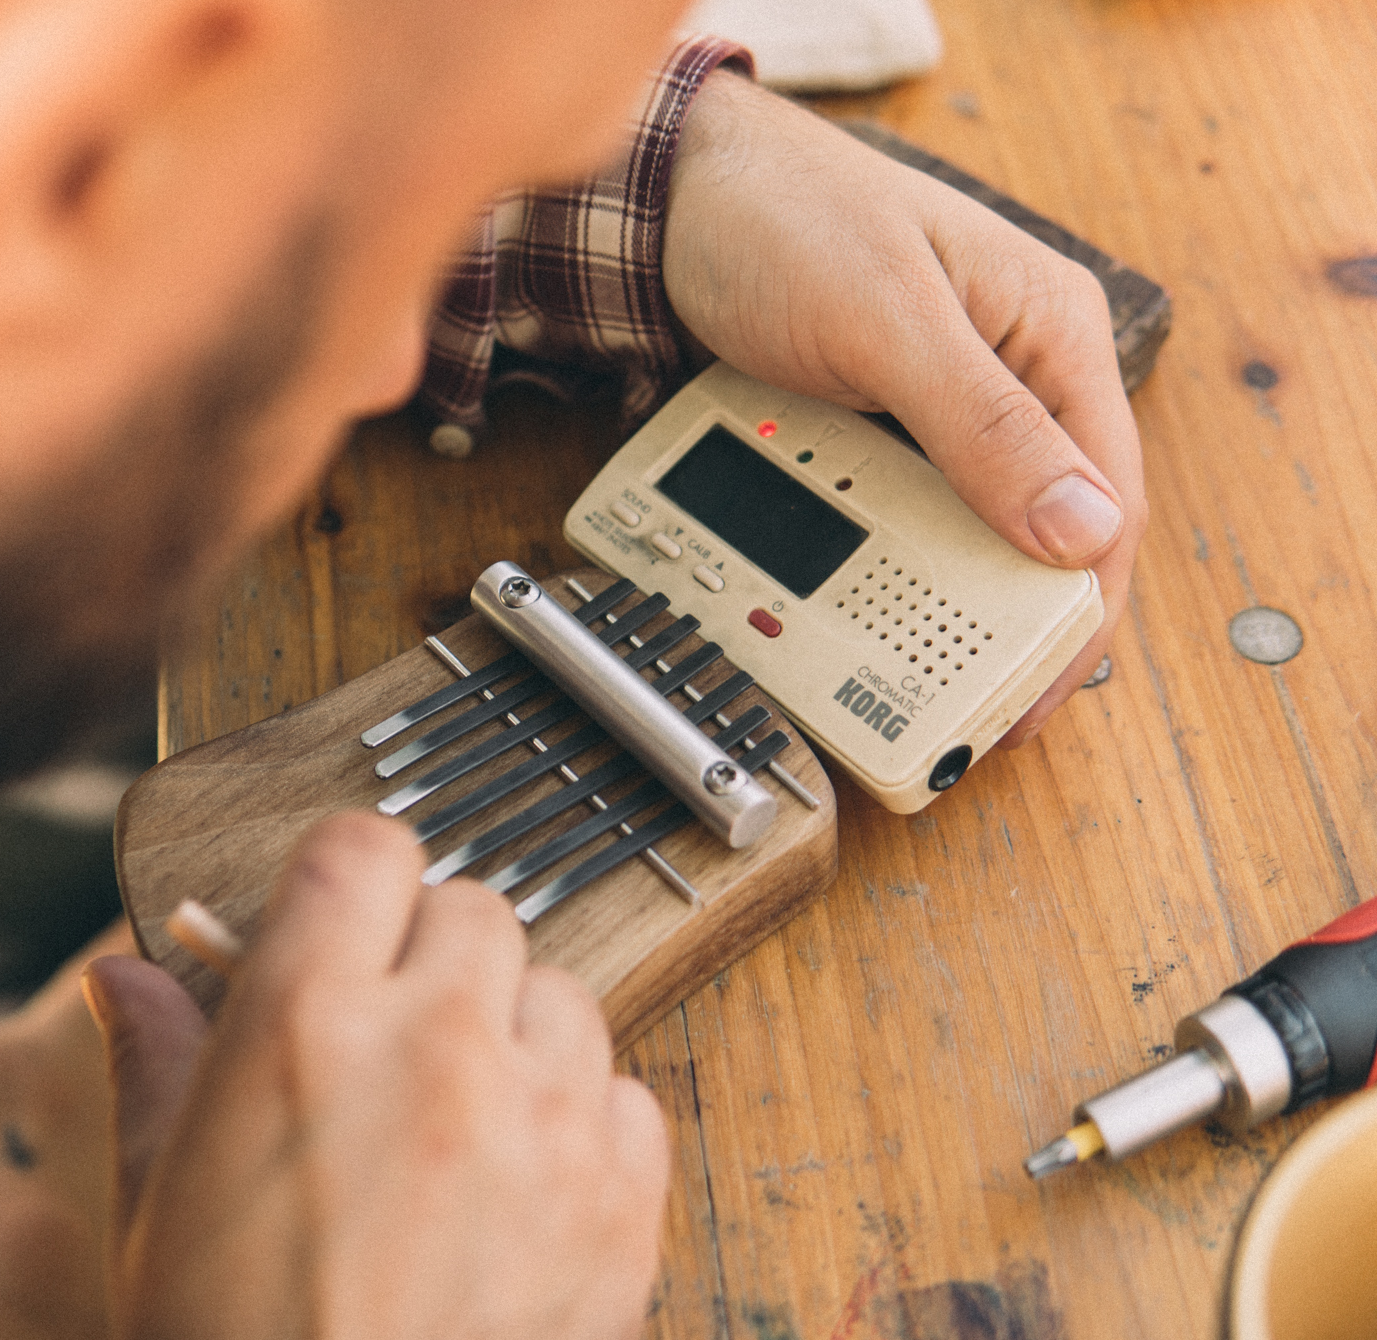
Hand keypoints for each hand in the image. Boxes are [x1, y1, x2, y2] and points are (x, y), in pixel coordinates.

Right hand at [82, 812, 668, 1339]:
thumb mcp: (160, 1201)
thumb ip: (155, 1059)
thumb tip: (126, 973)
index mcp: (300, 1027)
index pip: (362, 849)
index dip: (350, 878)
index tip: (345, 916)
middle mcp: (433, 1048)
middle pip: (472, 908)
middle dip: (429, 958)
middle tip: (392, 1038)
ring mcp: (541, 1123)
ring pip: (561, 993)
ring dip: (513, 1035)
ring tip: (458, 1123)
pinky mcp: (622, 1205)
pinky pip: (626, 1094)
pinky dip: (582, 1124)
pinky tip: (520, 1191)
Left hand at [664, 71, 1144, 743]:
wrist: (668, 195)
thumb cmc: (784, 215)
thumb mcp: (887, 322)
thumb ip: (982, 426)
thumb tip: (1080, 533)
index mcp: (1050, 338)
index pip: (1106, 501)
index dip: (1075, 611)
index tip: (1025, 695)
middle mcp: (1009, 376)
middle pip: (1035, 531)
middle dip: (1003, 622)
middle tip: (959, 712)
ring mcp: (936, 405)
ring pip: (960, 531)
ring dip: (929, 598)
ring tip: (896, 672)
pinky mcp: (870, 424)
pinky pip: (888, 511)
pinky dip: (868, 558)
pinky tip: (844, 601)